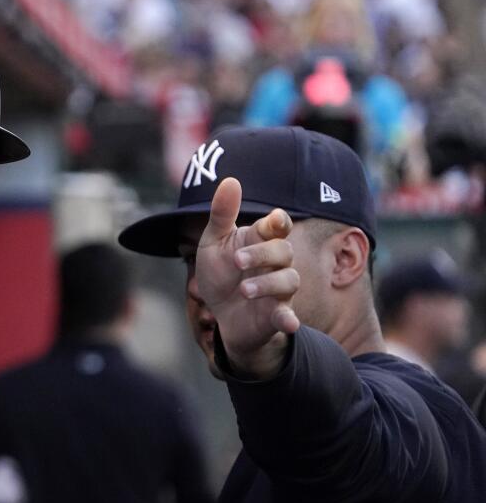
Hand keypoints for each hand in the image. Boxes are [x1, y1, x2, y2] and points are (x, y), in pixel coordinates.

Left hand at [195, 177, 300, 378]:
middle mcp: (275, 264)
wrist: (220, 314)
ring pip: (289, 280)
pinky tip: (287, 321)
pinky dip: (288, 318)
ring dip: (267, 284)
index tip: (274, 220)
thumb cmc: (220, 273)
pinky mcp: (276, 315)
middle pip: (283, 251)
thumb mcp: (213, 242)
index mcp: (260, 241)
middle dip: (262, 254)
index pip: (278, 226)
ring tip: (243, 290)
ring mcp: (278, 290)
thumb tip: (231, 180)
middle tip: (236, 261)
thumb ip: (222, 214)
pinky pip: (289, 316)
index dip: (279, 222)